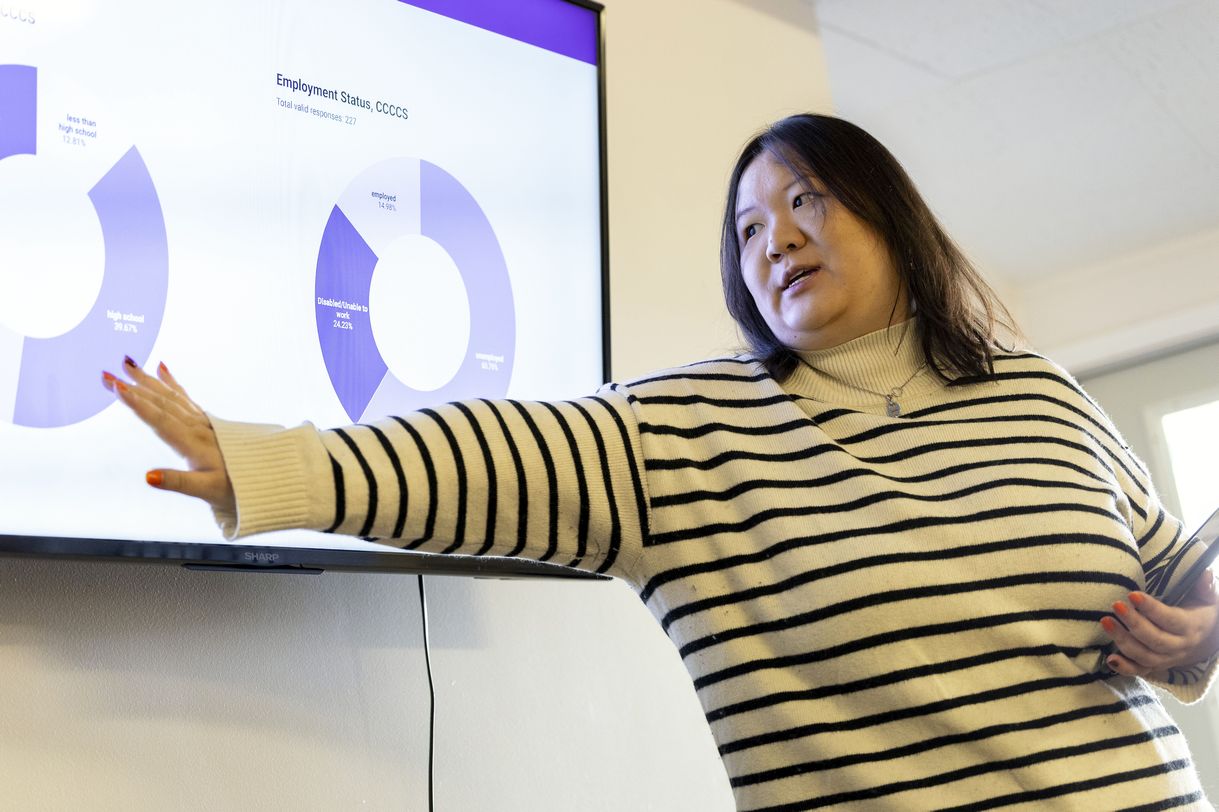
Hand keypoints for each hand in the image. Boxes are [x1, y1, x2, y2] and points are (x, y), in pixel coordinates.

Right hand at [102, 358, 235, 516]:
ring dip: (148, 380)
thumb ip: (177, 482)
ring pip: (171, 396)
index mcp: (192, 443)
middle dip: (134, 386)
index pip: (160, 419)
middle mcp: (196, 427)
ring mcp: (202, 422)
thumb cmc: (234, 488)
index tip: (117, 387)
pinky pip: (185, 397)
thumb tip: (148, 476)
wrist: (265, 478)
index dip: (137, 403)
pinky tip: (162, 369)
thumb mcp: (205, 490)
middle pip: (161, 403)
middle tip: (108, 372)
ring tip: (129, 363)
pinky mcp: (206, 421)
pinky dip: (172, 383)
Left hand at [1101, 569, 1218, 676]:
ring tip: (1105, 622)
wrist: (1206, 641)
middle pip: (1155, 640)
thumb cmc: (1200, 613)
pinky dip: (1124, 668)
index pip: (1170, 619)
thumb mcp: (1207, 600)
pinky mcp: (1154, 667)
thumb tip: (1204, 572)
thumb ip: (1205, 587)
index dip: (1152, 609)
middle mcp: (1179, 646)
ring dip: (1123, 641)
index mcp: (1190, 627)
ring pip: (1144, 656)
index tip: (1132, 594)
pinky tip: (1110, 659)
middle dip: (1134, 623)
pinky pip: (1140, 671)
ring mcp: (1166, 659)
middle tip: (1115, 605)